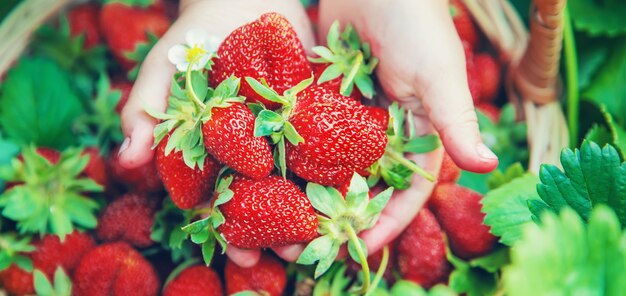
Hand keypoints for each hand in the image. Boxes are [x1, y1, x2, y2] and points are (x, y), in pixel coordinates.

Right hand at [117, 0, 314, 266]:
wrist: (238, 0)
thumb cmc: (193, 37)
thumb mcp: (163, 70)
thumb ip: (145, 111)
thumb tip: (126, 158)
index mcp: (213, 152)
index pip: (222, 201)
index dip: (232, 231)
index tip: (244, 256)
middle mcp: (249, 151)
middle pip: (266, 200)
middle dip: (279, 232)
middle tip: (295, 256)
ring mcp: (281, 135)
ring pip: (297, 181)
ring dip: (311, 210)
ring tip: (326, 235)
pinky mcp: (309, 114)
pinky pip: (327, 144)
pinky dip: (338, 167)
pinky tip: (353, 189)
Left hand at [272, 0, 497, 258]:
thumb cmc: (415, 20)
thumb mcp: (438, 73)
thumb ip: (457, 120)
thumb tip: (488, 167)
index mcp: (417, 132)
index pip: (406, 190)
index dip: (388, 221)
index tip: (361, 245)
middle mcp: (383, 130)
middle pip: (365, 185)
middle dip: (343, 216)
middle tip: (314, 243)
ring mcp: (349, 116)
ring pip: (331, 165)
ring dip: (312, 192)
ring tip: (285, 220)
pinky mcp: (321, 97)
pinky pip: (306, 132)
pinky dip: (293, 154)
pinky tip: (269, 176)